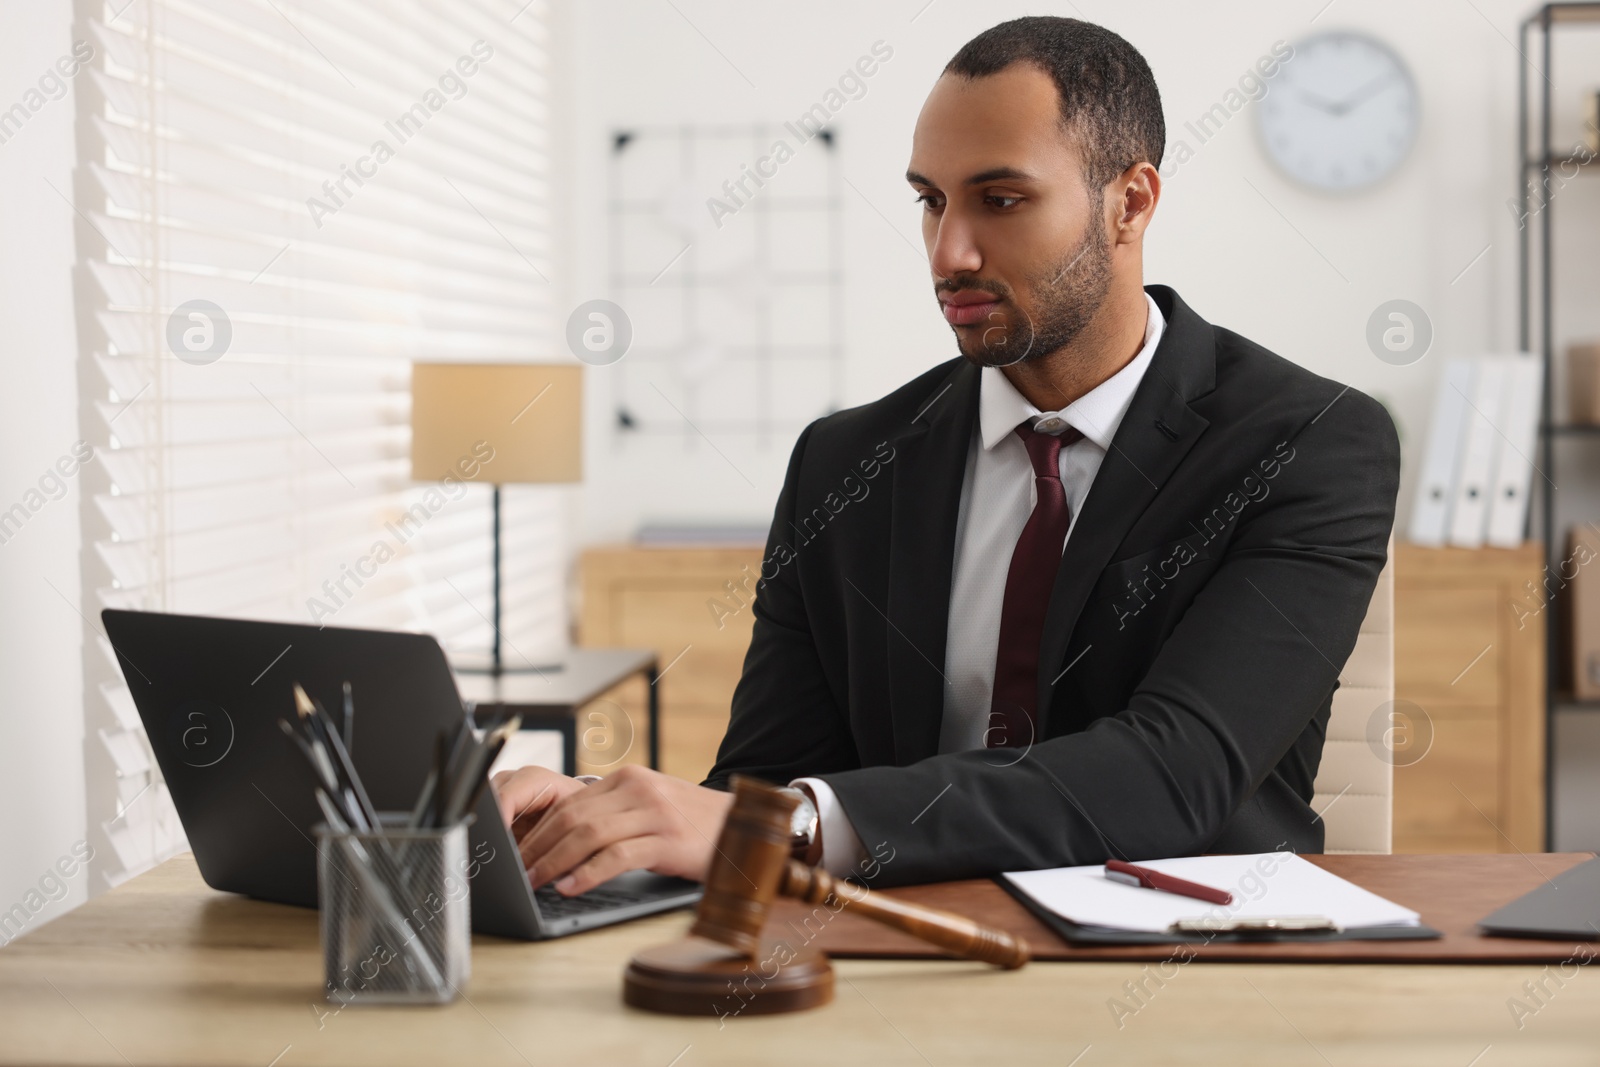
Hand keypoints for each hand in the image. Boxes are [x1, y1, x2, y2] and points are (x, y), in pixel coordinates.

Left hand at [494, 763, 734, 895]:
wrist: (747, 826)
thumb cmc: (693, 825)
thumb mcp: (651, 807)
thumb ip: (614, 813)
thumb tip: (565, 839)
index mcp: (629, 779)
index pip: (570, 803)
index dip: (538, 830)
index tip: (517, 854)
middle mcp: (639, 789)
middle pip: (573, 817)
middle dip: (538, 847)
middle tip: (516, 872)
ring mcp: (655, 813)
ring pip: (589, 835)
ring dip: (555, 862)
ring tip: (534, 883)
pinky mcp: (668, 840)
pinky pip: (617, 856)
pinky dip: (588, 873)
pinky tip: (570, 887)